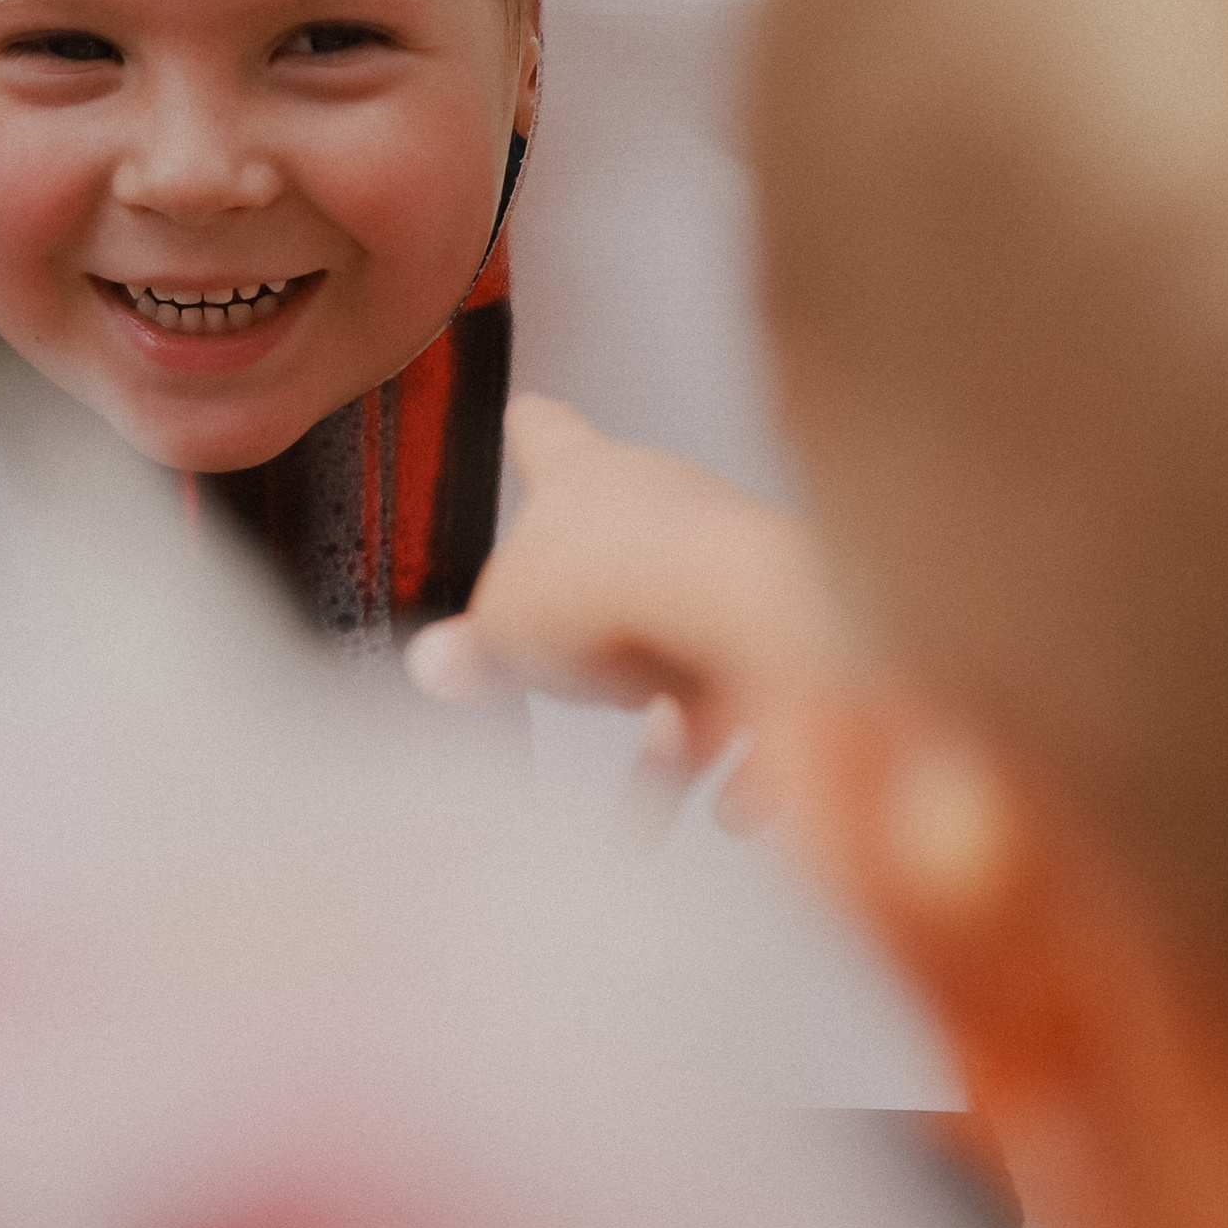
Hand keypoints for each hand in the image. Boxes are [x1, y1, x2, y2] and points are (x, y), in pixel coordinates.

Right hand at [406, 397, 835, 796]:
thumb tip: (436, 664)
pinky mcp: (791, 618)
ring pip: (691, 640)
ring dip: (678, 721)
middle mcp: (664, 498)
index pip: (543, 439)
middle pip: (619, 558)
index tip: (525, 419)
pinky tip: (730, 807)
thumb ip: (474, 652)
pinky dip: (746, 757)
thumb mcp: (503, 631)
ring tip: (660, 777)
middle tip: (586, 681)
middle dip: (600, 634)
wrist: (743, 607)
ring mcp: (732, 555)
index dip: (527, 437)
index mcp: (582, 476)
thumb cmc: (610, 588)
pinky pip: (759, 694)